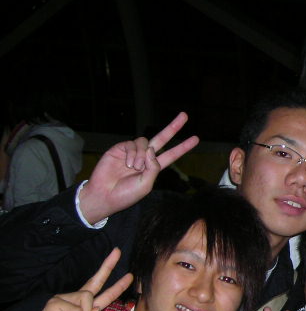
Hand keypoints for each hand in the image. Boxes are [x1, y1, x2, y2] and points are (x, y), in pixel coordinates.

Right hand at [42, 248, 133, 310]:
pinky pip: (76, 309)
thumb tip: (96, 310)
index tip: (130, 275)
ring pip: (88, 299)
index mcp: (90, 309)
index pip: (106, 294)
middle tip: (117, 251)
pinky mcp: (56, 302)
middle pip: (95, 281)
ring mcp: (67, 299)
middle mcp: (79, 301)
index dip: (118, 286)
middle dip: (108, 266)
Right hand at [78, 113, 198, 224]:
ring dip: (141, 155)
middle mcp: (145, 157)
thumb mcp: (146, 184)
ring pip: (145, 142)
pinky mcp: (120, 148)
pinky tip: (126, 164)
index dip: (183, 147)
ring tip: (133, 168)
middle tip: (185, 115)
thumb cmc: (126, 194)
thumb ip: (153, 167)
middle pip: (162, 139)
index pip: (171, 155)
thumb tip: (153, 150)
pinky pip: (132, 144)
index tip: (196, 139)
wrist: (104, 194)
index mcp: (154, 167)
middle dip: (173, 127)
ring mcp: (133, 152)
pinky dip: (132, 154)